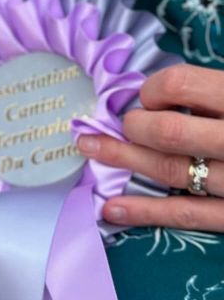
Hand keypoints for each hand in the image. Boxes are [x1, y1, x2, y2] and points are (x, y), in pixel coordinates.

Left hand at [78, 64, 223, 230]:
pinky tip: (110, 208)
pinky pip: (186, 215)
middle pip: (168, 131)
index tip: (149, 95)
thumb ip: (210, 90)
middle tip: (125, 125)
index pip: (179, 85)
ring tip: (88, 148)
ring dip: (122, 160)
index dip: (153, 89)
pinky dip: (145, 212)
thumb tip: (160, 89)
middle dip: (134, 127)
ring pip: (169, 171)